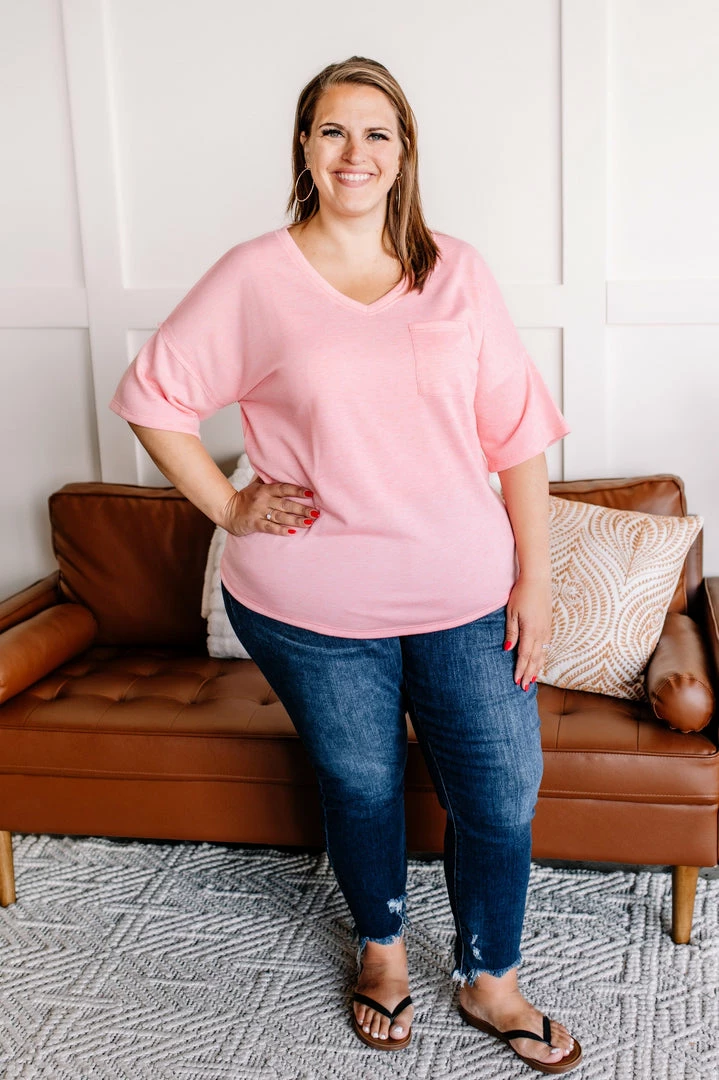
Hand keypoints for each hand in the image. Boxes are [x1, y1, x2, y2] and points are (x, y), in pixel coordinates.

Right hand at [221, 477, 319, 536]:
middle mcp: (263, 500)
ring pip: (281, 517)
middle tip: (316, 512)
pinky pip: (270, 528)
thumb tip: (279, 467)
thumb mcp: (255, 485)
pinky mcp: (255, 524)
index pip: (284, 488)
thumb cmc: (245, 497)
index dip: (297, 490)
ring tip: (309, 522)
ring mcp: (259, 512)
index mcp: (265, 489)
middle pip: (285, 504)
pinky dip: (282, 530)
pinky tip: (293, 532)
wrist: (228, 511)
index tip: (310, 493)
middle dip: (302, 509)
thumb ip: (267, 478)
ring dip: (296, 520)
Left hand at [504, 576, 551, 690]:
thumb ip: (511, 632)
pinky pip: (546, 647)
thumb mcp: (511, 612)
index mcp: (531, 631)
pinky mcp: (548, 626)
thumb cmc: (521, 594)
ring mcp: (547, 630)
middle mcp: (541, 633)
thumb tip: (507, 649)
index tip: (517, 681)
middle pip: (535, 659)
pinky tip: (539, 662)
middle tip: (524, 688)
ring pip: (543, 655)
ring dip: (537, 668)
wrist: (538, 580)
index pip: (524, 656)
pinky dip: (542, 658)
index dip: (521, 670)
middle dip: (529, 674)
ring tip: (532, 680)